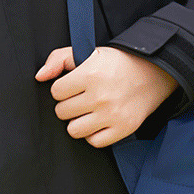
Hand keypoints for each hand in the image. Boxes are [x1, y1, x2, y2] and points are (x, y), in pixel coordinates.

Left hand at [35, 45, 179, 147]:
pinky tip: (99, 121)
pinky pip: (94, 142)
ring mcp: (112, 115)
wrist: (153, 73)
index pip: (56, 92)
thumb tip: (39, 76)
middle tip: (82, 97)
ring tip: (88, 111)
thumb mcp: (88, 52)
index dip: (63, 88)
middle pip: (62, 112)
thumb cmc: (117, 63)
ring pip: (73, 130)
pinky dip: (93, 134)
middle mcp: (100, 96)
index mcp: (90, 74)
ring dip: (78, 121)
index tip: (74, 85)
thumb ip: (59, 59)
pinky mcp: (123, 129)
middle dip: (69, 104)